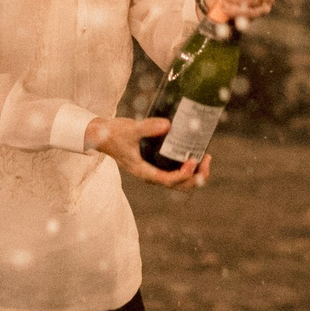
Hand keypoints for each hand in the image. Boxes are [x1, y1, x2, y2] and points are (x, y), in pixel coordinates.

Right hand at [85, 116, 210, 188]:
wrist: (102, 135)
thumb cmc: (114, 134)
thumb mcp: (130, 129)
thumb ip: (147, 127)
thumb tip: (168, 125)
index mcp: (144, 172)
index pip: (168, 180)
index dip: (183, 174)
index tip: (193, 160)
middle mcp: (151, 175)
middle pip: (179, 186)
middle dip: (196, 177)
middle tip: (207, 159)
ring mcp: (155, 170)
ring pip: (180, 181)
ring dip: (196, 174)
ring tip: (206, 157)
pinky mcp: (156, 163)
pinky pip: (177, 171)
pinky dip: (189, 167)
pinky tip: (196, 152)